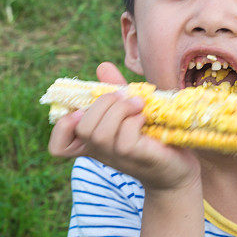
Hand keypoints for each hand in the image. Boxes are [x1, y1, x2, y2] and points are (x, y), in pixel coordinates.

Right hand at [48, 62, 200, 190]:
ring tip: (138, 104)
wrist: (178, 169)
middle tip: (125, 97)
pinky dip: (134, 119)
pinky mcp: (134, 156)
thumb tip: (102, 67)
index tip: (83, 112)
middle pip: (81, 127)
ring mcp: (116, 156)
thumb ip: (115, 92)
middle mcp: (100, 152)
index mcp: (93, 142)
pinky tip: (145, 117)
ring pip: (99, 132)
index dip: (62, 128)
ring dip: (119, 109)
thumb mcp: (130, 112)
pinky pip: (124, 137)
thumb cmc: (153, 138)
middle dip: (102, 104)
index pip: (58, 147)